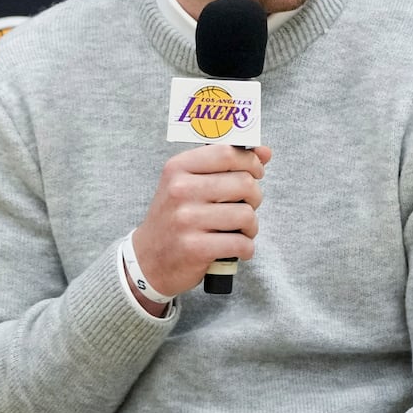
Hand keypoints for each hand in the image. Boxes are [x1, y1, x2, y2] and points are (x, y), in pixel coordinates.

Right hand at [131, 144, 273, 296]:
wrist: (148, 260)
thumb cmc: (176, 218)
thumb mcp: (188, 184)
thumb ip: (225, 165)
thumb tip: (265, 151)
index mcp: (178, 168)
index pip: (227, 153)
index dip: (251, 162)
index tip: (256, 172)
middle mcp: (179, 190)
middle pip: (244, 183)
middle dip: (255, 197)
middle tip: (245, 206)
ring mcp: (186, 219)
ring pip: (246, 214)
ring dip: (251, 226)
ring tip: (240, 230)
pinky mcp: (194, 248)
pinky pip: (241, 243)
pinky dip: (246, 248)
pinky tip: (236, 248)